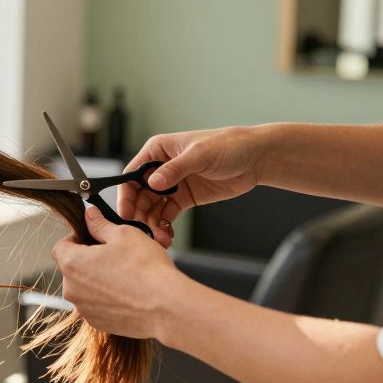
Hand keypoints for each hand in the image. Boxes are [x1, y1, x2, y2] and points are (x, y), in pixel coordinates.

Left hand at [52, 207, 188, 338]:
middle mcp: (72, 289)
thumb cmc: (146, 270)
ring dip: (97, 280)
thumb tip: (90, 216)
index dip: (75, 238)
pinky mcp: (97, 323)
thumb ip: (100, 224)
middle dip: (88, 259)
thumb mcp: (124, 234)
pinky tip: (127, 292)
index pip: (60, 246)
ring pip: (84, 288)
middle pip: (72, 268)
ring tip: (123, 275)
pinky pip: (96, 305)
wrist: (166, 307)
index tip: (90, 237)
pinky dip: (106, 298)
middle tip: (113, 255)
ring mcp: (84, 309)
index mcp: (73, 264)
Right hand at [116, 125, 265, 247]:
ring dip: (151, 224)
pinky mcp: (183, 198)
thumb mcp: (200, 155)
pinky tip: (167, 235)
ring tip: (158, 238)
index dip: (126, 194)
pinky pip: (166, 215)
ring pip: (151, 208)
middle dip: (139, 214)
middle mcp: (160, 168)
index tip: (127, 212)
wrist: (256, 158)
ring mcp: (171, 185)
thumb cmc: (229, 145)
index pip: (132, 174)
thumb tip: (152, 182)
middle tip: (143, 231)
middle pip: (138, 195)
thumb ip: (174, 169)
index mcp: (157, 151)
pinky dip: (164, 226)